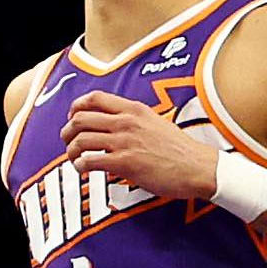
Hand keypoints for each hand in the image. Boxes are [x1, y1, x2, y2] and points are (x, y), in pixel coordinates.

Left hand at [60, 92, 218, 203]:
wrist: (199, 167)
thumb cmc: (180, 149)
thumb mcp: (155, 122)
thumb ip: (133, 120)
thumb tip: (113, 127)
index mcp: (134, 109)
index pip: (94, 98)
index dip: (76, 107)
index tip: (72, 117)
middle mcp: (126, 122)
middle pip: (80, 119)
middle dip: (67, 131)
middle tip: (67, 141)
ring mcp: (124, 142)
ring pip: (80, 140)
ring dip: (71, 150)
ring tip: (74, 158)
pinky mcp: (125, 163)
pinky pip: (90, 161)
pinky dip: (80, 165)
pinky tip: (83, 169)